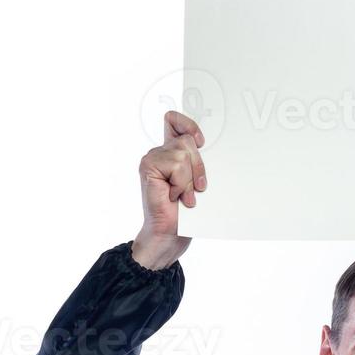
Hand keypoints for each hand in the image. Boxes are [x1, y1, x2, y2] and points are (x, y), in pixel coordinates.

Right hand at [133, 110, 205, 268]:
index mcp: (170, 152)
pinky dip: (181, 183)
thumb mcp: (196, 181)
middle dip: (198, 166)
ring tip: (184, 196)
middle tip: (197, 188)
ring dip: (189, 179)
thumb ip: (196, 161)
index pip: (173, 120)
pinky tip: (174, 196)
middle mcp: (159, 152)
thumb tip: (206, 145)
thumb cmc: (185, 212)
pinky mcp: (148, 166)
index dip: (187, 123)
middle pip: (187, 139)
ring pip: (183, 153)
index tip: (201, 141)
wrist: (170, 234)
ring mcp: (152, 159)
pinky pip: (176, 164)